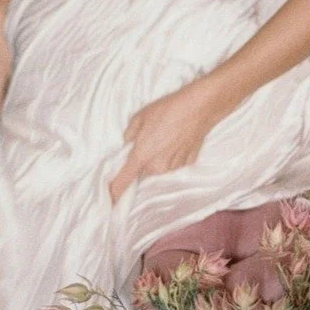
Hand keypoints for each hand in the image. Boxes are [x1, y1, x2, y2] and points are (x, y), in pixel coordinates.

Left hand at [108, 79, 225, 203]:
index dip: (114, 192)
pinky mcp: (188, 163)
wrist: (199, 107)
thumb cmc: (167, 109)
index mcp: (141, 156)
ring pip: (159, 168)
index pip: (123, 181)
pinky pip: (174, 164)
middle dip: (142, 161)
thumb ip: (129, 134)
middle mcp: (157, 166)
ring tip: (165, 136)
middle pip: (143, 172)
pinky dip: (173, 155)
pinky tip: (178, 139)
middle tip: (148, 141)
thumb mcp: (139, 117)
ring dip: (158, 158)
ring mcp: (174, 167)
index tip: (110, 201)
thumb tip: (127, 144)